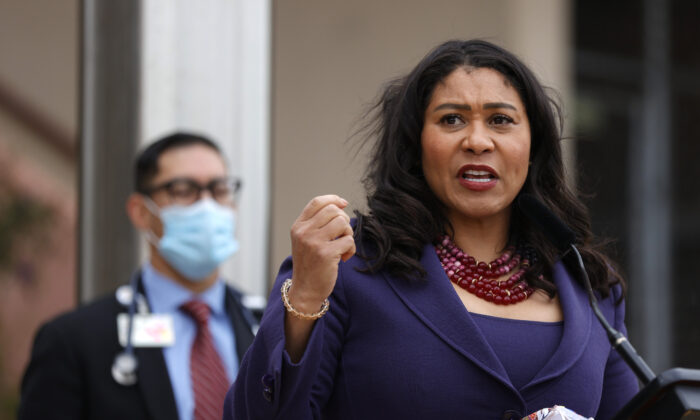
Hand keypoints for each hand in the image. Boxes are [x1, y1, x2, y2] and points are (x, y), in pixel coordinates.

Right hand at [289, 195, 354, 312]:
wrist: (305, 290)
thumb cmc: (309, 264)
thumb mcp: (305, 240)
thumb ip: (317, 223)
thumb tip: (341, 204)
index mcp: (298, 226)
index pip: (317, 202)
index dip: (333, 199)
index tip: (344, 204)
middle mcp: (304, 232)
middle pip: (333, 210)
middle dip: (344, 220)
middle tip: (342, 235)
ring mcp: (314, 242)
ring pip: (342, 223)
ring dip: (348, 234)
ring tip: (343, 246)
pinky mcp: (326, 254)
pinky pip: (348, 241)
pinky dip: (351, 249)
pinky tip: (344, 258)